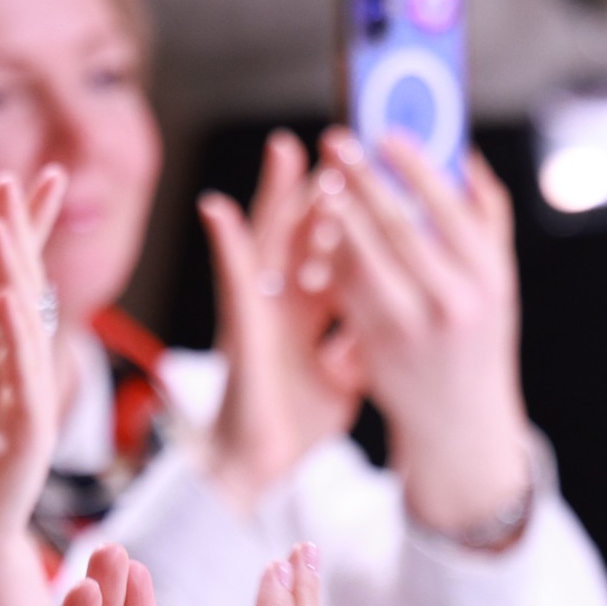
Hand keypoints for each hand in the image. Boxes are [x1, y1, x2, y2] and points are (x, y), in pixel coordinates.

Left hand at [0, 170, 62, 562]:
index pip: (9, 277)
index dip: (17, 230)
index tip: (20, 180)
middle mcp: (17, 364)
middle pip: (21, 287)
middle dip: (19, 235)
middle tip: (14, 182)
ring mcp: (26, 397)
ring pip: (23, 325)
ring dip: (13, 274)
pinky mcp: (26, 435)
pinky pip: (22, 378)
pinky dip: (16, 340)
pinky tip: (5, 300)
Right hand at [202, 131, 363, 510]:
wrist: (257, 466)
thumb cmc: (296, 421)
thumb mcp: (343, 373)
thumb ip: (358, 340)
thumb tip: (388, 320)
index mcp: (309, 310)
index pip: (335, 248)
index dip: (353, 214)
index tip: (380, 175)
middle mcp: (282, 302)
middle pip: (302, 233)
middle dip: (319, 186)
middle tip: (338, 139)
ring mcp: (258, 310)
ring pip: (268, 241)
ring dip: (274, 195)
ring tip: (286, 149)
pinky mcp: (240, 329)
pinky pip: (232, 280)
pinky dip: (225, 243)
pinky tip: (218, 208)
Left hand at [315, 132, 532, 539]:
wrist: (460, 423)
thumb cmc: (477, 337)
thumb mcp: (498, 282)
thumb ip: (486, 219)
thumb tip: (465, 155)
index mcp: (489, 276)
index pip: (447, 206)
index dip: (412, 165)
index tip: (385, 132)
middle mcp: (453, 301)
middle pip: (397, 225)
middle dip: (361, 178)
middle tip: (336, 142)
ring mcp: (411, 328)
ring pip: (362, 256)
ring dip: (336, 214)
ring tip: (321, 182)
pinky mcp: (374, 348)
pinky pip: (345, 290)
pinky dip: (329, 258)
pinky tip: (316, 232)